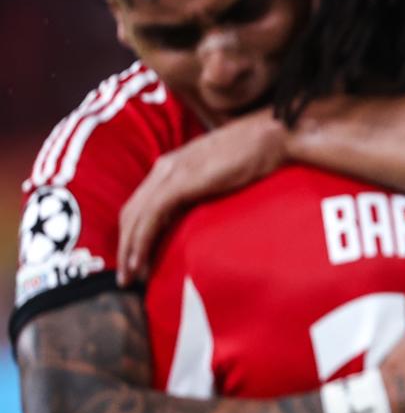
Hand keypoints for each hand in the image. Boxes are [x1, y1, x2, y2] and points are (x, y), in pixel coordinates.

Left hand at [118, 113, 287, 282]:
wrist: (271, 135)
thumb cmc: (257, 154)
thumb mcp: (223, 175)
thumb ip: (208, 189)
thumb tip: (207, 212)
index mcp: (173, 166)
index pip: (141, 204)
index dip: (133, 234)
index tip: (138, 261)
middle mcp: (164, 167)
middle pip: (131, 212)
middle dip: (124, 246)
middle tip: (128, 277)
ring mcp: (171, 173)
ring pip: (136, 216)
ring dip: (129, 248)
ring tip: (131, 277)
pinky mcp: (181, 181)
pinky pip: (151, 215)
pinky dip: (141, 240)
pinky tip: (140, 260)